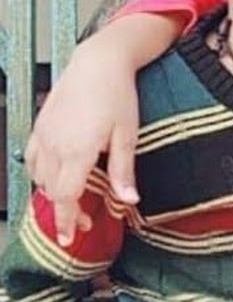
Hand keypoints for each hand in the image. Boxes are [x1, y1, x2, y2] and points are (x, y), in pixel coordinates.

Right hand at [26, 43, 139, 245]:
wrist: (98, 63)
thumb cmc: (117, 95)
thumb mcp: (127, 135)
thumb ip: (124, 171)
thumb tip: (129, 201)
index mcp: (77, 152)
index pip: (66, 197)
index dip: (68, 221)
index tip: (71, 238)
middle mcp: (54, 145)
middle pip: (51, 191)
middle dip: (65, 213)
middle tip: (83, 225)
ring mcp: (44, 135)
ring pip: (39, 176)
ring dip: (53, 193)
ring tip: (73, 202)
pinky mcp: (40, 125)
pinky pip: (33, 158)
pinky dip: (41, 174)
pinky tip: (56, 176)